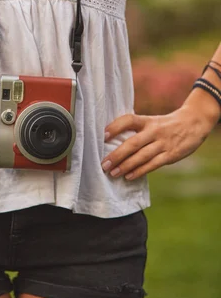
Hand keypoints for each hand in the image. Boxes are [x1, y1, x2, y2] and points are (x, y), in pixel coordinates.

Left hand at [100, 104, 215, 180]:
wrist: (194, 123)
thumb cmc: (166, 125)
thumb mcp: (152, 121)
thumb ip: (137, 130)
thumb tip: (113, 142)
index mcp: (147, 121)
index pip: (129, 120)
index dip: (115, 127)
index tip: (103, 135)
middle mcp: (154, 131)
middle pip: (132, 143)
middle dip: (117, 155)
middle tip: (104, 164)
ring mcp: (163, 144)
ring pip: (141, 156)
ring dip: (126, 166)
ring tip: (113, 173)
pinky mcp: (171, 155)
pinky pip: (153, 165)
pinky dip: (140, 171)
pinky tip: (129, 177)